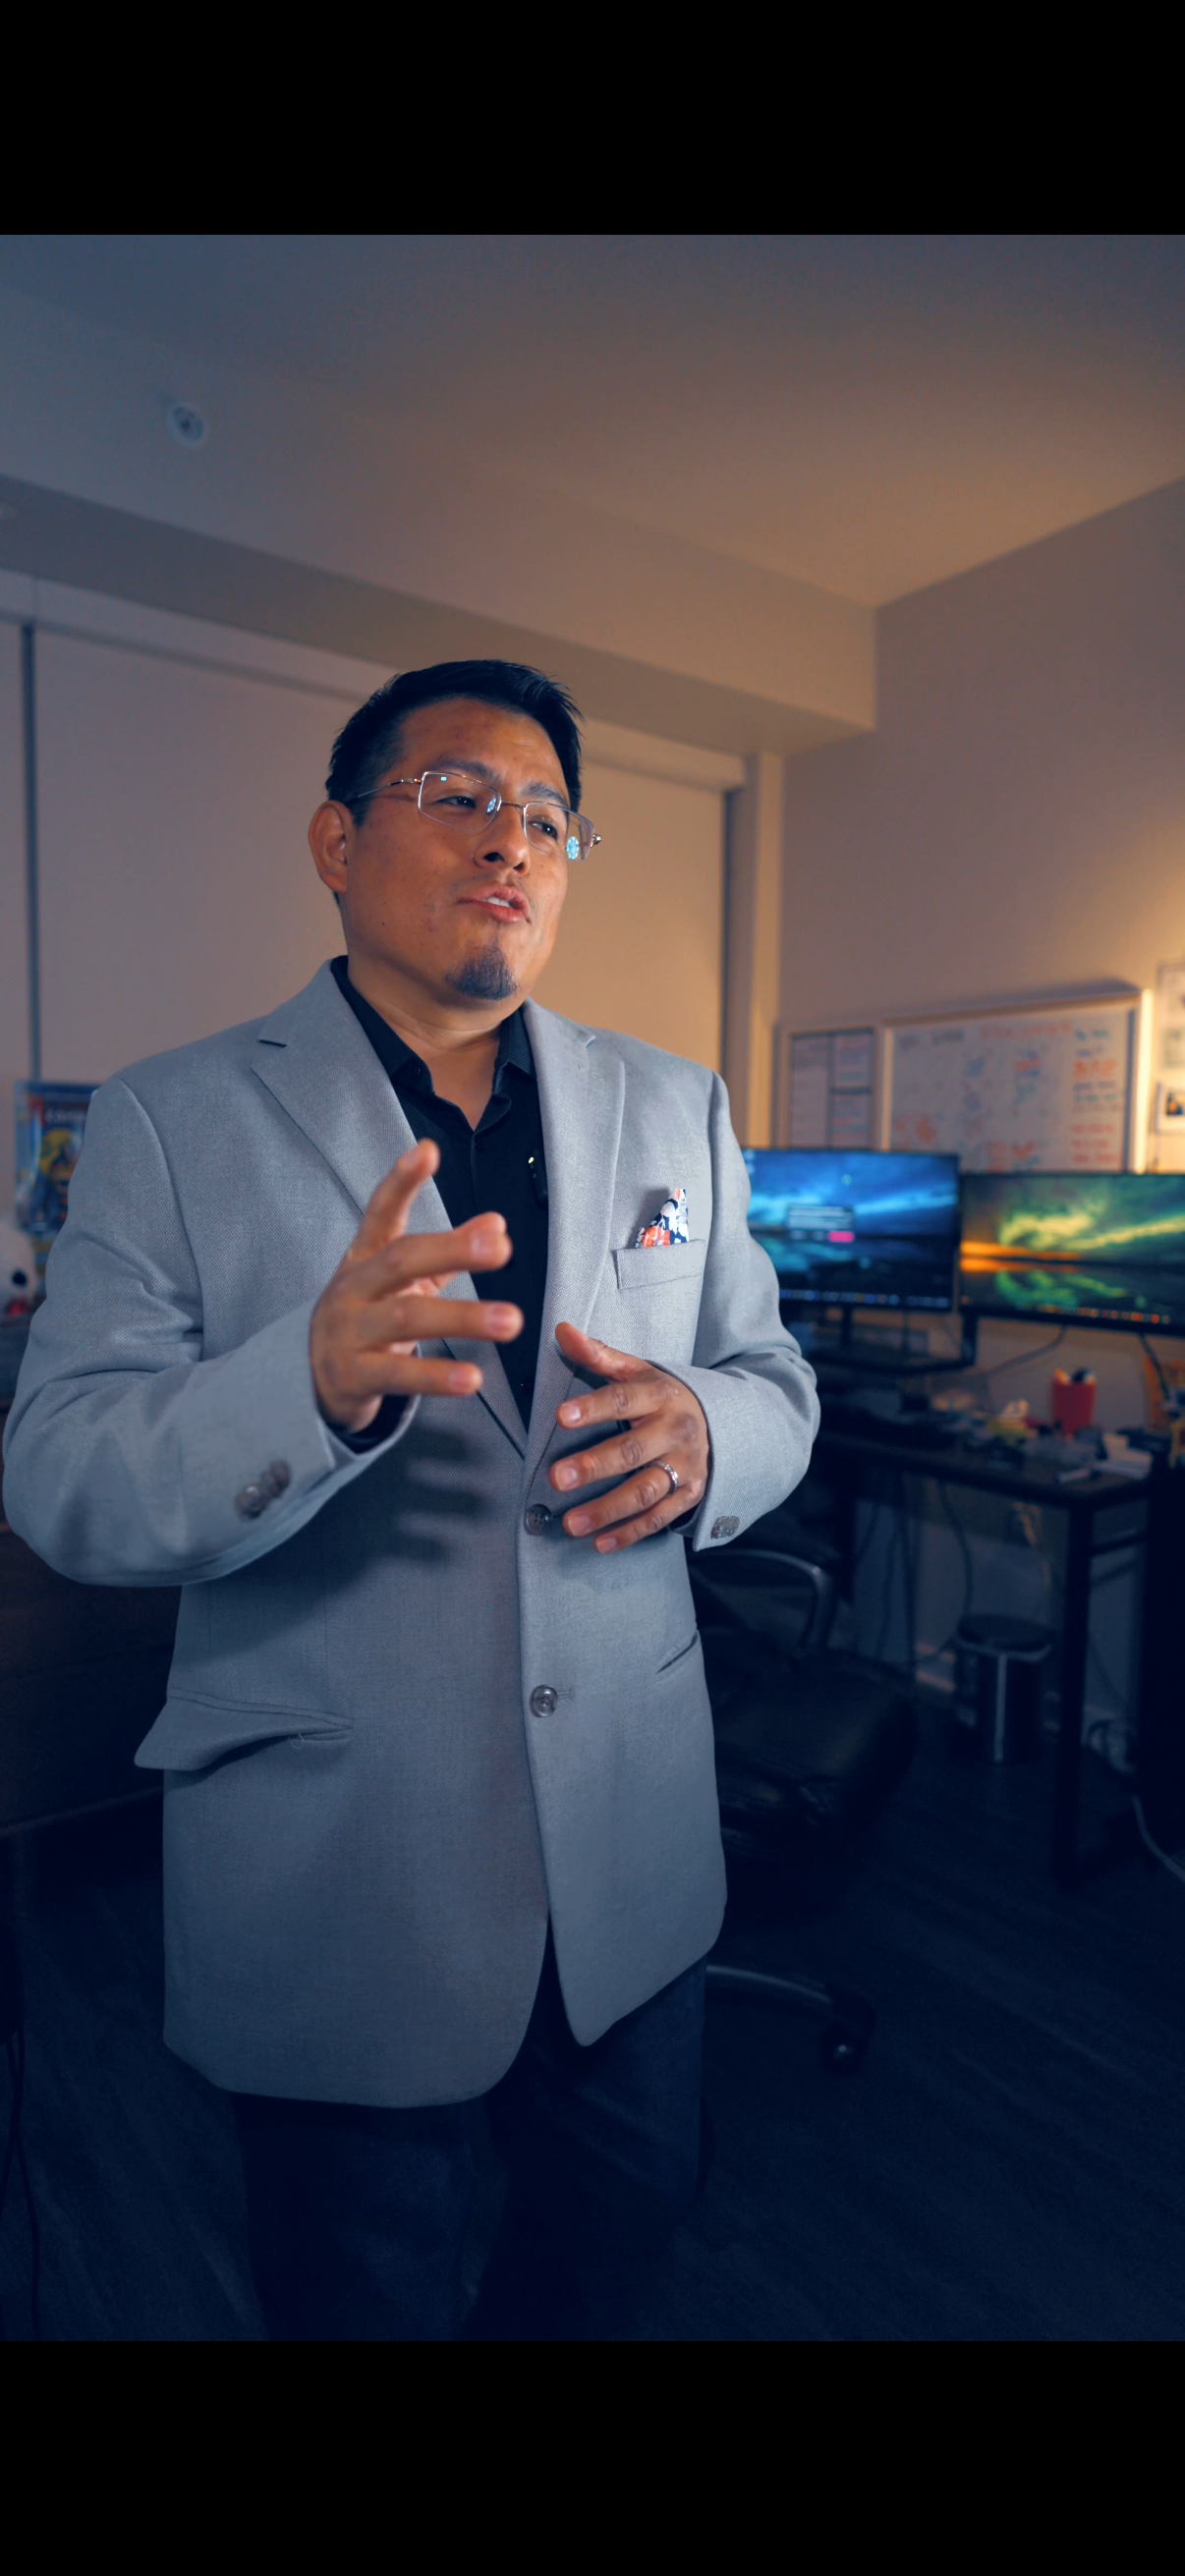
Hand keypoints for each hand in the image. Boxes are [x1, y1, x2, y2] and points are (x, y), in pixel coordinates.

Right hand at [310, 1139, 521, 1434]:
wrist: (315, 1380)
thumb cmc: (368, 1317)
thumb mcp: (400, 1282)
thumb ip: (447, 1253)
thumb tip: (497, 1223)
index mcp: (364, 1258)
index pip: (380, 1212)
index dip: (401, 1181)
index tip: (427, 1151)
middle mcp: (351, 1289)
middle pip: (400, 1260)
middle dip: (452, 1251)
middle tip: (502, 1250)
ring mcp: (348, 1333)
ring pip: (406, 1320)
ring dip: (463, 1318)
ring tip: (511, 1321)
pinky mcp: (352, 1376)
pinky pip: (398, 1375)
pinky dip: (436, 1376)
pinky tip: (472, 1379)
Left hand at [547, 1323, 709, 1552]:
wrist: (720, 1423)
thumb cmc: (662, 1397)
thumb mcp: (638, 1371)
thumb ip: (599, 1355)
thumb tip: (563, 1331)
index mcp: (660, 1395)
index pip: (624, 1399)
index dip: (593, 1408)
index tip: (561, 1416)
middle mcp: (676, 1431)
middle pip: (632, 1451)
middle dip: (594, 1466)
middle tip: (556, 1477)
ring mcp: (685, 1466)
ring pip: (645, 1491)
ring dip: (607, 1510)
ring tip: (570, 1523)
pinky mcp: (690, 1494)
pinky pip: (658, 1518)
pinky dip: (629, 1533)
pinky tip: (599, 1543)